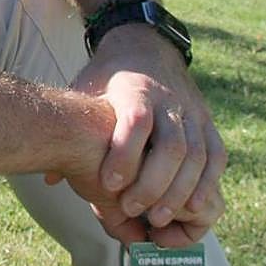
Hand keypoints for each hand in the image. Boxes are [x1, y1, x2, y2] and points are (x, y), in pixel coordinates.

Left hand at [72, 23, 226, 245]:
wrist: (144, 47)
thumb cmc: (107, 79)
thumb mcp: (85, 92)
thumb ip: (71, 131)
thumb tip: (49, 178)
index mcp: (134, 89)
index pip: (136, 121)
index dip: (125, 155)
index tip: (108, 185)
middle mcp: (167, 99)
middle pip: (171, 144)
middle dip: (152, 183)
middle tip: (132, 211)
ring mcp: (191, 110)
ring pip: (196, 154)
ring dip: (179, 191)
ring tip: (159, 218)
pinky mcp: (207, 122)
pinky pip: (215, 154)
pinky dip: (207, 182)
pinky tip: (193, 206)